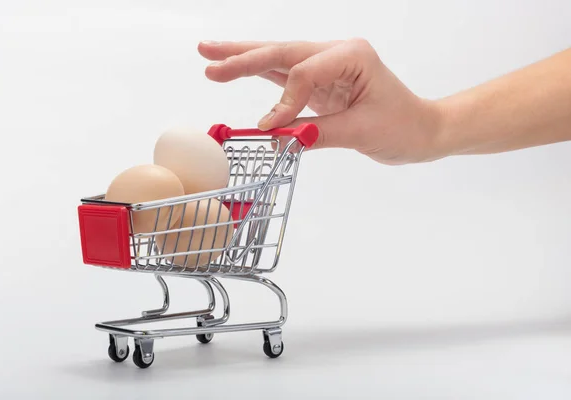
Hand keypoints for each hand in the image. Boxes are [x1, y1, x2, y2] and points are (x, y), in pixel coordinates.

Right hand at [198, 38, 444, 164]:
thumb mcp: (361, 132)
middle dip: (243, 57)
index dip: (284, 100)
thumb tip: (274, 136)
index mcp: (352, 55)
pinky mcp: (320, 82)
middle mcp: (336, 53)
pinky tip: (234, 67)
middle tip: (209, 60)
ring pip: (278, 58)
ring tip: (209, 53)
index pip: (304, 71)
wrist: (420, 130)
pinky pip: (284, 76)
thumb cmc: (402, 127)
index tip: (272, 128)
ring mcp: (326, 65)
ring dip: (243, 57)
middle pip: (282, 51)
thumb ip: (315, 132)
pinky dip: (258, 74)